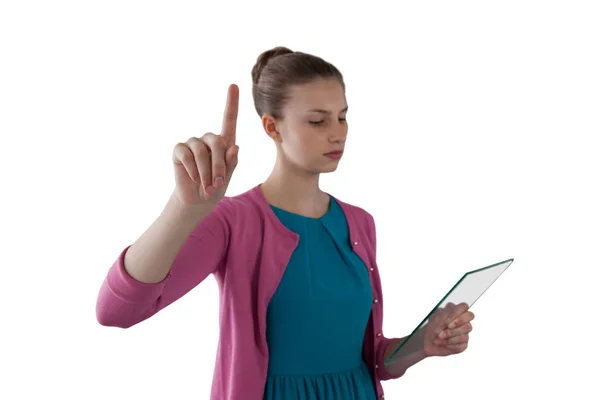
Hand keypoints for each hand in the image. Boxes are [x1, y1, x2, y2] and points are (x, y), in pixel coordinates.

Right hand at [172, 84, 239, 204]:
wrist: (198, 200)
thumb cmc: (216, 186)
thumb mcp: (228, 176)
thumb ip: (232, 162)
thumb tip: (234, 147)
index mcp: (224, 142)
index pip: (229, 119)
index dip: (231, 102)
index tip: (234, 85)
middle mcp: (208, 139)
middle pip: (217, 142)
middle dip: (219, 165)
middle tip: (219, 182)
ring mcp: (192, 144)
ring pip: (201, 151)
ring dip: (206, 171)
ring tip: (208, 186)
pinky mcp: (179, 150)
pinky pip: (186, 155)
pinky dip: (192, 169)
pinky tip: (193, 178)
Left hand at [423, 302, 474, 356]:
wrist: (428, 342)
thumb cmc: (432, 328)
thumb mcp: (436, 319)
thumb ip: (446, 316)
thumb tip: (453, 319)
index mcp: (455, 311)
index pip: (464, 306)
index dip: (457, 312)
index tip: (447, 320)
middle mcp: (462, 320)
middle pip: (470, 315)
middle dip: (458, 322)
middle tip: (447, 327)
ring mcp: (464, 331)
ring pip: (467, 328)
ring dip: (451, 334)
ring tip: (439, 337)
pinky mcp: (464, 342)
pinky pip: (463, 342)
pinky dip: (450, 343)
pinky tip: (443, 343)